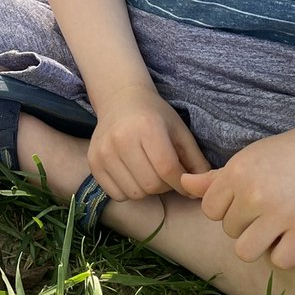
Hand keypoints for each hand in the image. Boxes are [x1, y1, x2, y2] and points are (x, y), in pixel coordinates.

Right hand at [88, 86, 209, 199]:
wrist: (120, 100)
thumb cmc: (155, 115)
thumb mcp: (179, 131)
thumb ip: (195, 159)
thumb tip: (202, 189)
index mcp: (147, 128)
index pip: (167, 169)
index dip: (182, 183)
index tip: (187, 184)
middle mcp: (121, 139)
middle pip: (150, 185)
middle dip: (165, 187)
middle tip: (167, 176)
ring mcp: (104, 152)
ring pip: (134, 193)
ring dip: (147, 190)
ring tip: (150, 173)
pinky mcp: (93, 162)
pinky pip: (116, 194)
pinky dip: (129, 191)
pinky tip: (133, 175)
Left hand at [181, 124, 294, 268]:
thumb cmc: (291, 153)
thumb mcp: (250, 158)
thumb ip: (216, 177)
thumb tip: (182, 184)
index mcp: (237, 173)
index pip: (210, 211)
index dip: (227, 210)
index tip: (248, 202)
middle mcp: (253, 192)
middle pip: (229, 231)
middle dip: (247, 225)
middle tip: (272, 209)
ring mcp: (279, 212)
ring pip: (246, 251)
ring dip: (262, 244)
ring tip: (279, 228)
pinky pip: (280, 260)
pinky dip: (289, 253)